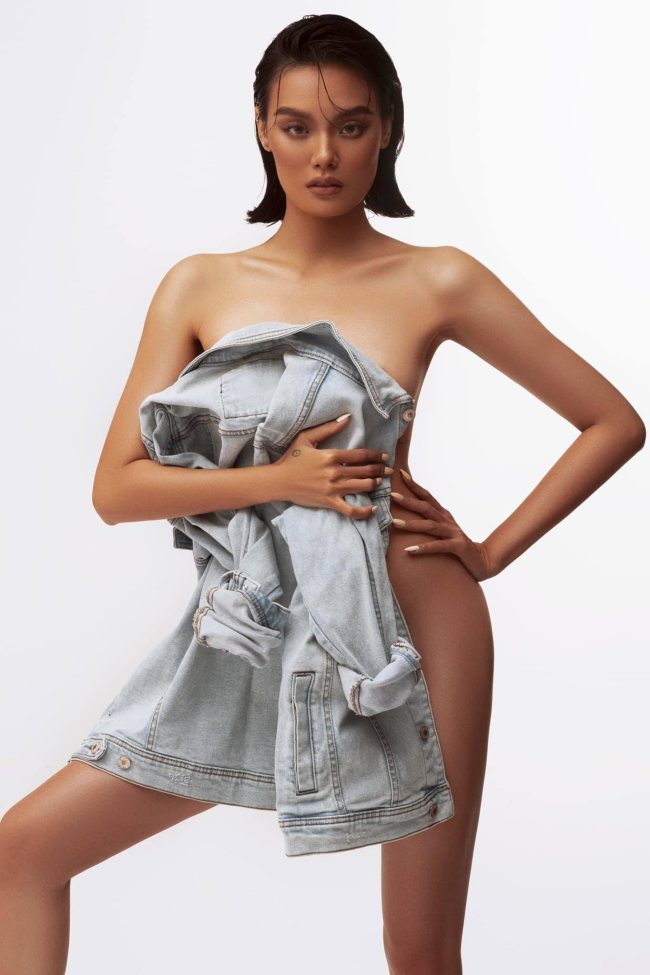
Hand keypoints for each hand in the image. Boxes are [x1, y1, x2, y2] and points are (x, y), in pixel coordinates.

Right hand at [273, 412, 393, 519]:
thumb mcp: (306, 438)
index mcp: (330, 456)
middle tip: (388, 469)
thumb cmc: (291, 459)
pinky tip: (372, 509)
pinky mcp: (329, 502)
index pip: (360, 455)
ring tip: (379, 482)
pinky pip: (351, 510)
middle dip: (380, 470)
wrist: (278, 481)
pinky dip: (364, 511)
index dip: (375, 455)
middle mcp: (334, 473)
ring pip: (363, 487)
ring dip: (375, 484)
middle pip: (365, 471)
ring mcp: (333, 489)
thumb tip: (347, 417)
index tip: (384, 456)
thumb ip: (328, 428)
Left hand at [390, 469, 499, 580]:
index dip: (414, 485)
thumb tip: (405, 517)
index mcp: (443, 515)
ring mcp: (453, 533)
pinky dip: (424, 547)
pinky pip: (438, 546)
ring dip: (411, 524)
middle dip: (409, 501)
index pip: (427, 497)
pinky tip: (409, 549)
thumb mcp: (443, 532)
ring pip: (430, 526)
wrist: (483, 561)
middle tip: (392, 495)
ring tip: (394, 523)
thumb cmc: (457, 547)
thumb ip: (429, 523)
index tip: (400, 473)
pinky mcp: (458, 547)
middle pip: (426, 508)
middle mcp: (447, 521)